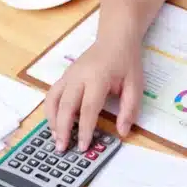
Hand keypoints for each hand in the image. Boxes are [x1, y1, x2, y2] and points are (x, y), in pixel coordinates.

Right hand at [44, 38, 142, 152]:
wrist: (115, 38)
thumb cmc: (126, 62)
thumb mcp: (135, 85)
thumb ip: (130, 109)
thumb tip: (123, 132)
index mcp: (97, 78)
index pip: (88, 108)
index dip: (84, 129)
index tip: (83, 147)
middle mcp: (78, 76)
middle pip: (65, 106)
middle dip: (62, 129)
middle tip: (61, 148)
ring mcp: (69, 75)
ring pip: (53, 99)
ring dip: (52, 120)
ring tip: (55, 138)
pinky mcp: (65, 76)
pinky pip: (52, 94)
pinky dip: (51, 110)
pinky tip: (56, 123)